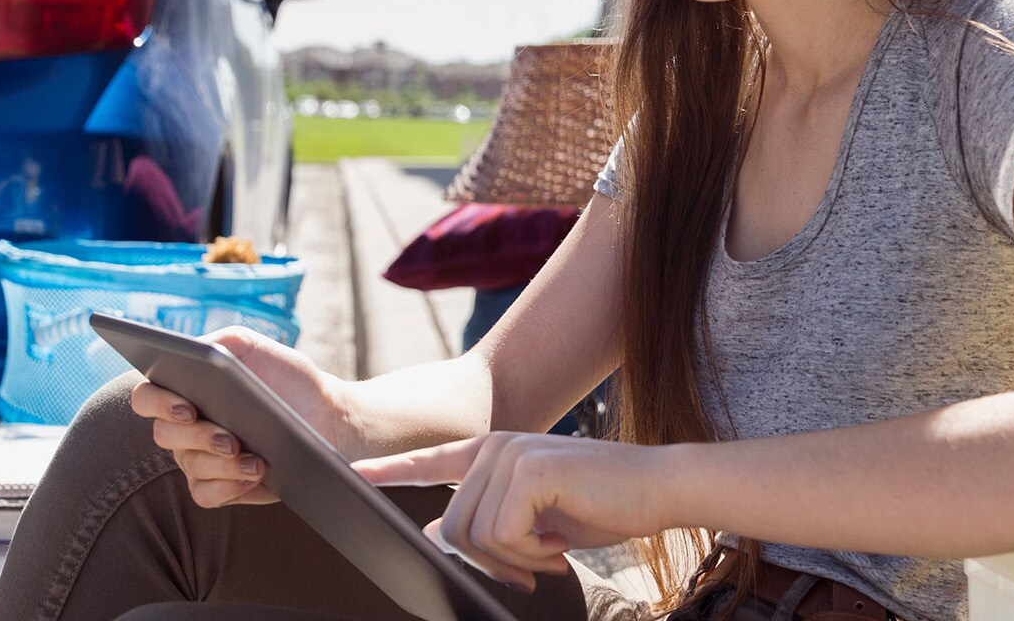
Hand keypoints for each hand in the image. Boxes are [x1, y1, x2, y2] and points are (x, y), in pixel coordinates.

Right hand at [126, 326, 348, 508]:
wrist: (324, 415)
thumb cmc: (284, 377)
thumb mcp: (252, 348)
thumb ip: (218, 343)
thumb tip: (195, 352)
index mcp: (184, 389)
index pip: (146, 397)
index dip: (157, 402)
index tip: (187, 406)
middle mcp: (184, 427)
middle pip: (164, 435)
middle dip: (198, 437)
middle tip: (230, 439)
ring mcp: (199, 459)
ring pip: (190, 466)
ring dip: (222, 464)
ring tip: (255, 459)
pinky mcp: (221, 488)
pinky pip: (205, 495)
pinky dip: (228, 487)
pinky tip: (254, 476)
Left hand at [351, 432, 669, 591]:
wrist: (658, 488)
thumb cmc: (602, 504)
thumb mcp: (535, 520)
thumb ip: (486, 519)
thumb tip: (438, 532)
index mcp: (492, 452)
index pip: (429, 462)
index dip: (390, 471)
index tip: (354, 474)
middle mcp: (493, 447)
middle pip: (455, 527)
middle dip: (492, 561)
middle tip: (534, 567)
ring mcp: (508, 454)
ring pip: (476, 535)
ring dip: (517, 558)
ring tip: (552, 548)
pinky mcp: (526, 471)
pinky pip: (502, 535)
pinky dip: (532, 553)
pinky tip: (560, 542)